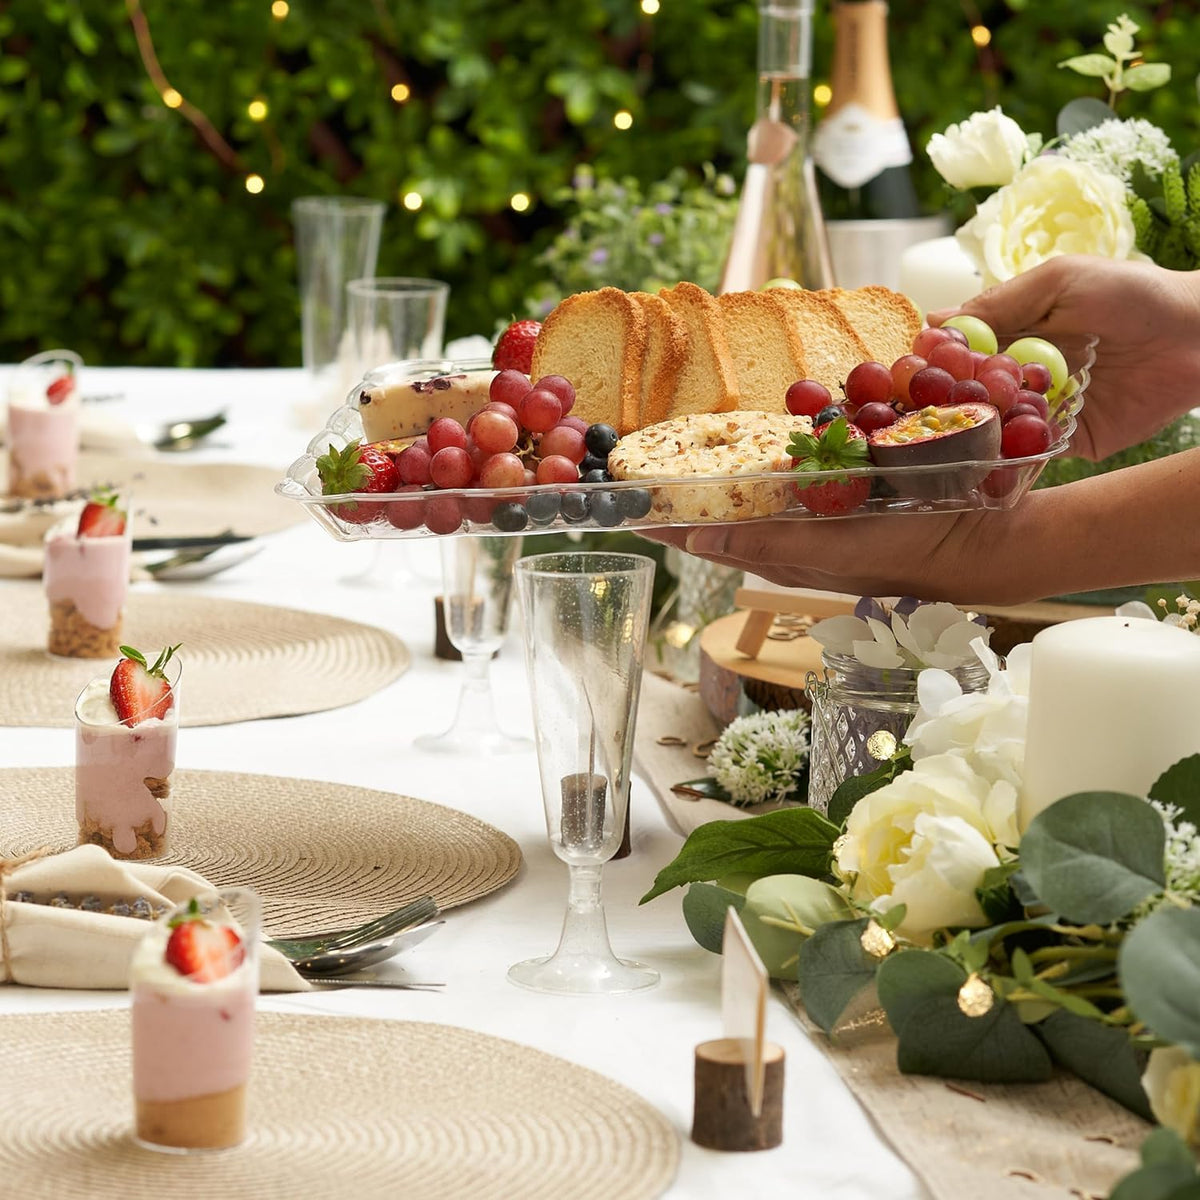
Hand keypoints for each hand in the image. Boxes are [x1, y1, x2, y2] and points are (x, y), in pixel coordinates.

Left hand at [641, 504, 1037, 604]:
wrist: (985, 547)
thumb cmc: (912, 550)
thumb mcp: (839, 549)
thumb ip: (773, 543)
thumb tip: (702, 537)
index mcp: (787, 558)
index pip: (708, 541)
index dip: (665, 524)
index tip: (622, 503)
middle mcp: (796, 549)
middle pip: (724, 525)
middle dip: (683, 505)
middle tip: (645, 476)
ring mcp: (821, 534)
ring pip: (756, 511)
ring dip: (720, 492)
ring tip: (686, 467)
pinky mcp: (846, 517)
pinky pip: (793, 498)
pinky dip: (768, 482)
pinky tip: (766, 462)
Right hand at [929, 256, 1199, 461]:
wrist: (1199, 335)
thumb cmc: (1134, 294)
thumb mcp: (1059, 282)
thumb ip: (1000, 304)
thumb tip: (933, 322)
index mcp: (1014, 335)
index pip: (959, 353)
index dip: (933, 362)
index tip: (907, 370)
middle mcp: (1021, 375)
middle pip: (968, 394)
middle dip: (943, 401)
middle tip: (918, 409)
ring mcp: (1041, 410)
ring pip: (991, 428)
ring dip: (968, 431)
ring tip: (943, 436)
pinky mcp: (1067, 442)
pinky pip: (1027, 454)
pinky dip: (1004, 458)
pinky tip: (980, 457)